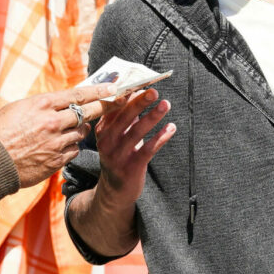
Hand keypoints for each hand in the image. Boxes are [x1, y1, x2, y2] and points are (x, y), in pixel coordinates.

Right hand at [0, 84, 116, 186]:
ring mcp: (57, 142)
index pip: (79, 94)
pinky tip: (58, 147)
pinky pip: (74, 150)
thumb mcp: (18, 108)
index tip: (114, 87)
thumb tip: (61, 101)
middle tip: (119, 102)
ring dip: (79, 130)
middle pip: (89, 111)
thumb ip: (43, 105)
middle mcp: (53, 121)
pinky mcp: (57, 160)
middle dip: (106, 106)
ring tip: (64, 130)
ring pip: (81, 133)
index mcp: (43, 104)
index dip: (99, 90)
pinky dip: (70, 147)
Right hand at [92, 88, 175, 207]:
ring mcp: (118, 155)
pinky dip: (161, 137)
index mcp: (101, 131)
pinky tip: (171, 128)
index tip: (137, 82)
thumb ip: (123, 117)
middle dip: (139, 102)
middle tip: (153, 90)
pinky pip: (148, 149)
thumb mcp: (115, 137)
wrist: (115, 191)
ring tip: (166, 104)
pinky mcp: (131, 167)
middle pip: (123, 117)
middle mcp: (107, 142)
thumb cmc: (118, 156)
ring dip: (153, 117)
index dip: (125, 95)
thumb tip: (137, 92)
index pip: (111, 108)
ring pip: (137, 132)